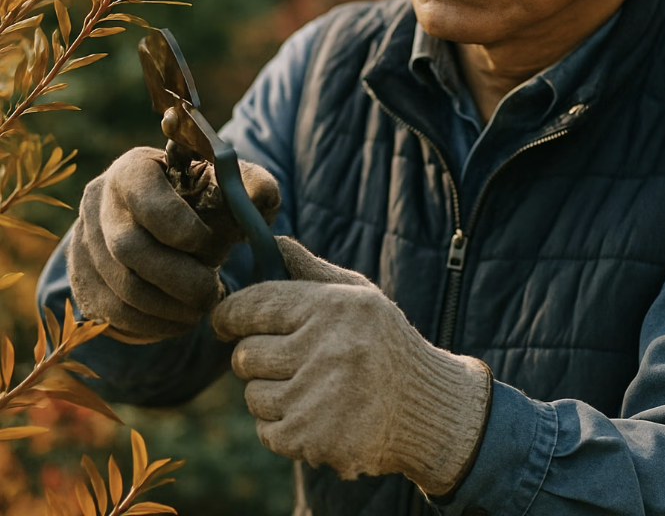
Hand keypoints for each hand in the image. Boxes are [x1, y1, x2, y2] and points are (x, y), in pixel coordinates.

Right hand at [68, 146, 279, 342]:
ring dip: (168, 308)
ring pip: (120, 289)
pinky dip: (150, 325)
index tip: (210, 243)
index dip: (182, 228)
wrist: (159, 218)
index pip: (147, 201)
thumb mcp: (225, 182)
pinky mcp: (82, 280)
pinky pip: (111, 314)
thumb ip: (249, 184)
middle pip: (130, 250)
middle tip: (213, 293)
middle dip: (179, 279)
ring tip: (201, 309)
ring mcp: (84, 244)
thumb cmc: (200, 196)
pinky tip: (179, 320)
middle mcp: (98, 203)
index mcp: (133, 170)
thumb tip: (262, 196)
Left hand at [212, 241, 491, 496]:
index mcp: (332, 307)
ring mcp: (317, 397)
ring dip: (271, 394)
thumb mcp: (358, 296)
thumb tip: (271, 240)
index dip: (229, 314)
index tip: (223, 321)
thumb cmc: (384, 343)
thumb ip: (311, 270)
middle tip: (287, 360)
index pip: (256, 304)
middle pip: (246, 354)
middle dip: (256, 358)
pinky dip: (283, 426)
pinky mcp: (313, 439)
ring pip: (253, 395)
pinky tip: (317, 415)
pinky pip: (266, 430)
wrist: (425, 407)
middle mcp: (325, 349)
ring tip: (311, 389)